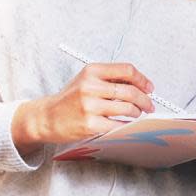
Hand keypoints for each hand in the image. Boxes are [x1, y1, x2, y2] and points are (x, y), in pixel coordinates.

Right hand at [14, 63, 154, 146]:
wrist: (47, 117)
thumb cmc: (70, 99)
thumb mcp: (86, 80)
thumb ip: (109, 79)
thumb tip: (139, 84)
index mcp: (91, 71)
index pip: (126, 70)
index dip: (142, 79)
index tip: (149, 88)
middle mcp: (90, 86)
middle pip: (130, 91)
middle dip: (145, 100)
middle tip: (149, 105)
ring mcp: (89, 106)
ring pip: (127, 108)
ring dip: (137, 112)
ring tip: (136, 114)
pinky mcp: (90, 124)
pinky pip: (118, 125)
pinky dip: (127, 125)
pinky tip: (127, 124)